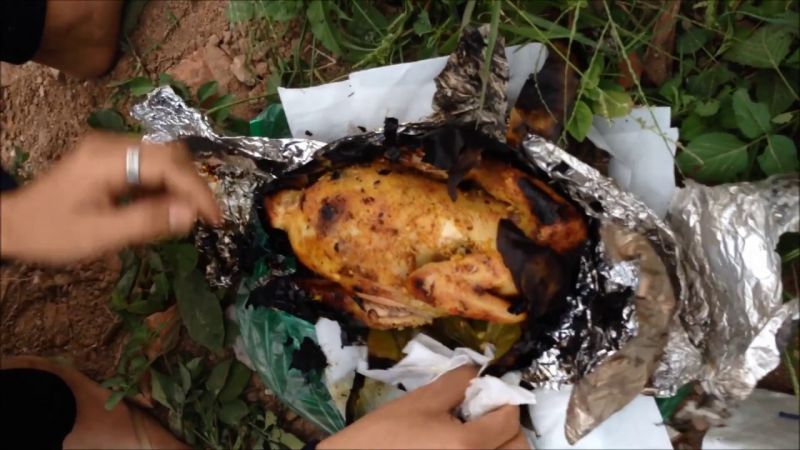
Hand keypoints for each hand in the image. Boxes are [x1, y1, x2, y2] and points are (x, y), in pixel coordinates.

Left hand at [0, 132, 220, 264]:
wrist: (11, 224)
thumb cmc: (50, 233)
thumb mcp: (99, 235)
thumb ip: (146, 222)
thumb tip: (190, 215)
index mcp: (105, 160)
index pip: (167, 164)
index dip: (196, 190)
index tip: (214, 218)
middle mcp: (109, 145)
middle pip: (170, 154)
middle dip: (193, 185)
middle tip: (204, 219)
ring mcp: (108, 149)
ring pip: (163, 158)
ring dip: (181, 185)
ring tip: (188, 216)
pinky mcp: (108, 158)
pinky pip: (149, 165)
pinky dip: (165, 186)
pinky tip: (165, 208)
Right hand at [318, 366, 529, 448]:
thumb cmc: (383, 434)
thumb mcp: (421, 400)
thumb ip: (457, 382)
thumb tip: (479, 370)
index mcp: (466, 445)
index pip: (510, 420)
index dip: (505, 401)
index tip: (491, 394)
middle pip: (518, 448)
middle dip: (508, 428)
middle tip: (487, 414)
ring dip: (501, 445)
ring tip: (478, 433)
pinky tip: (466, 447)